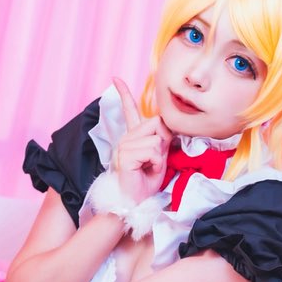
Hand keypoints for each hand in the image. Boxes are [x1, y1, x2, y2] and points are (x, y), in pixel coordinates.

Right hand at [112, 78, 172, 203]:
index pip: (129, 111)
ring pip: (156, 139)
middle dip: (163, 142)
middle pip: (156, 123)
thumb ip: (161, 141)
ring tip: (148, 168)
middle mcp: (125, 138)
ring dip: (159, 156)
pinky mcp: (125, 155)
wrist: (133, 202)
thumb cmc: (145, 183)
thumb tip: (166, 127)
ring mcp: (123, 146)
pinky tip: (145, 170)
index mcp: (132, 137)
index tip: (116, 79)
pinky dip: (155, 163)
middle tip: (154, 161)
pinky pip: (152, 150)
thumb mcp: (159, 158)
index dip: (124, 94)